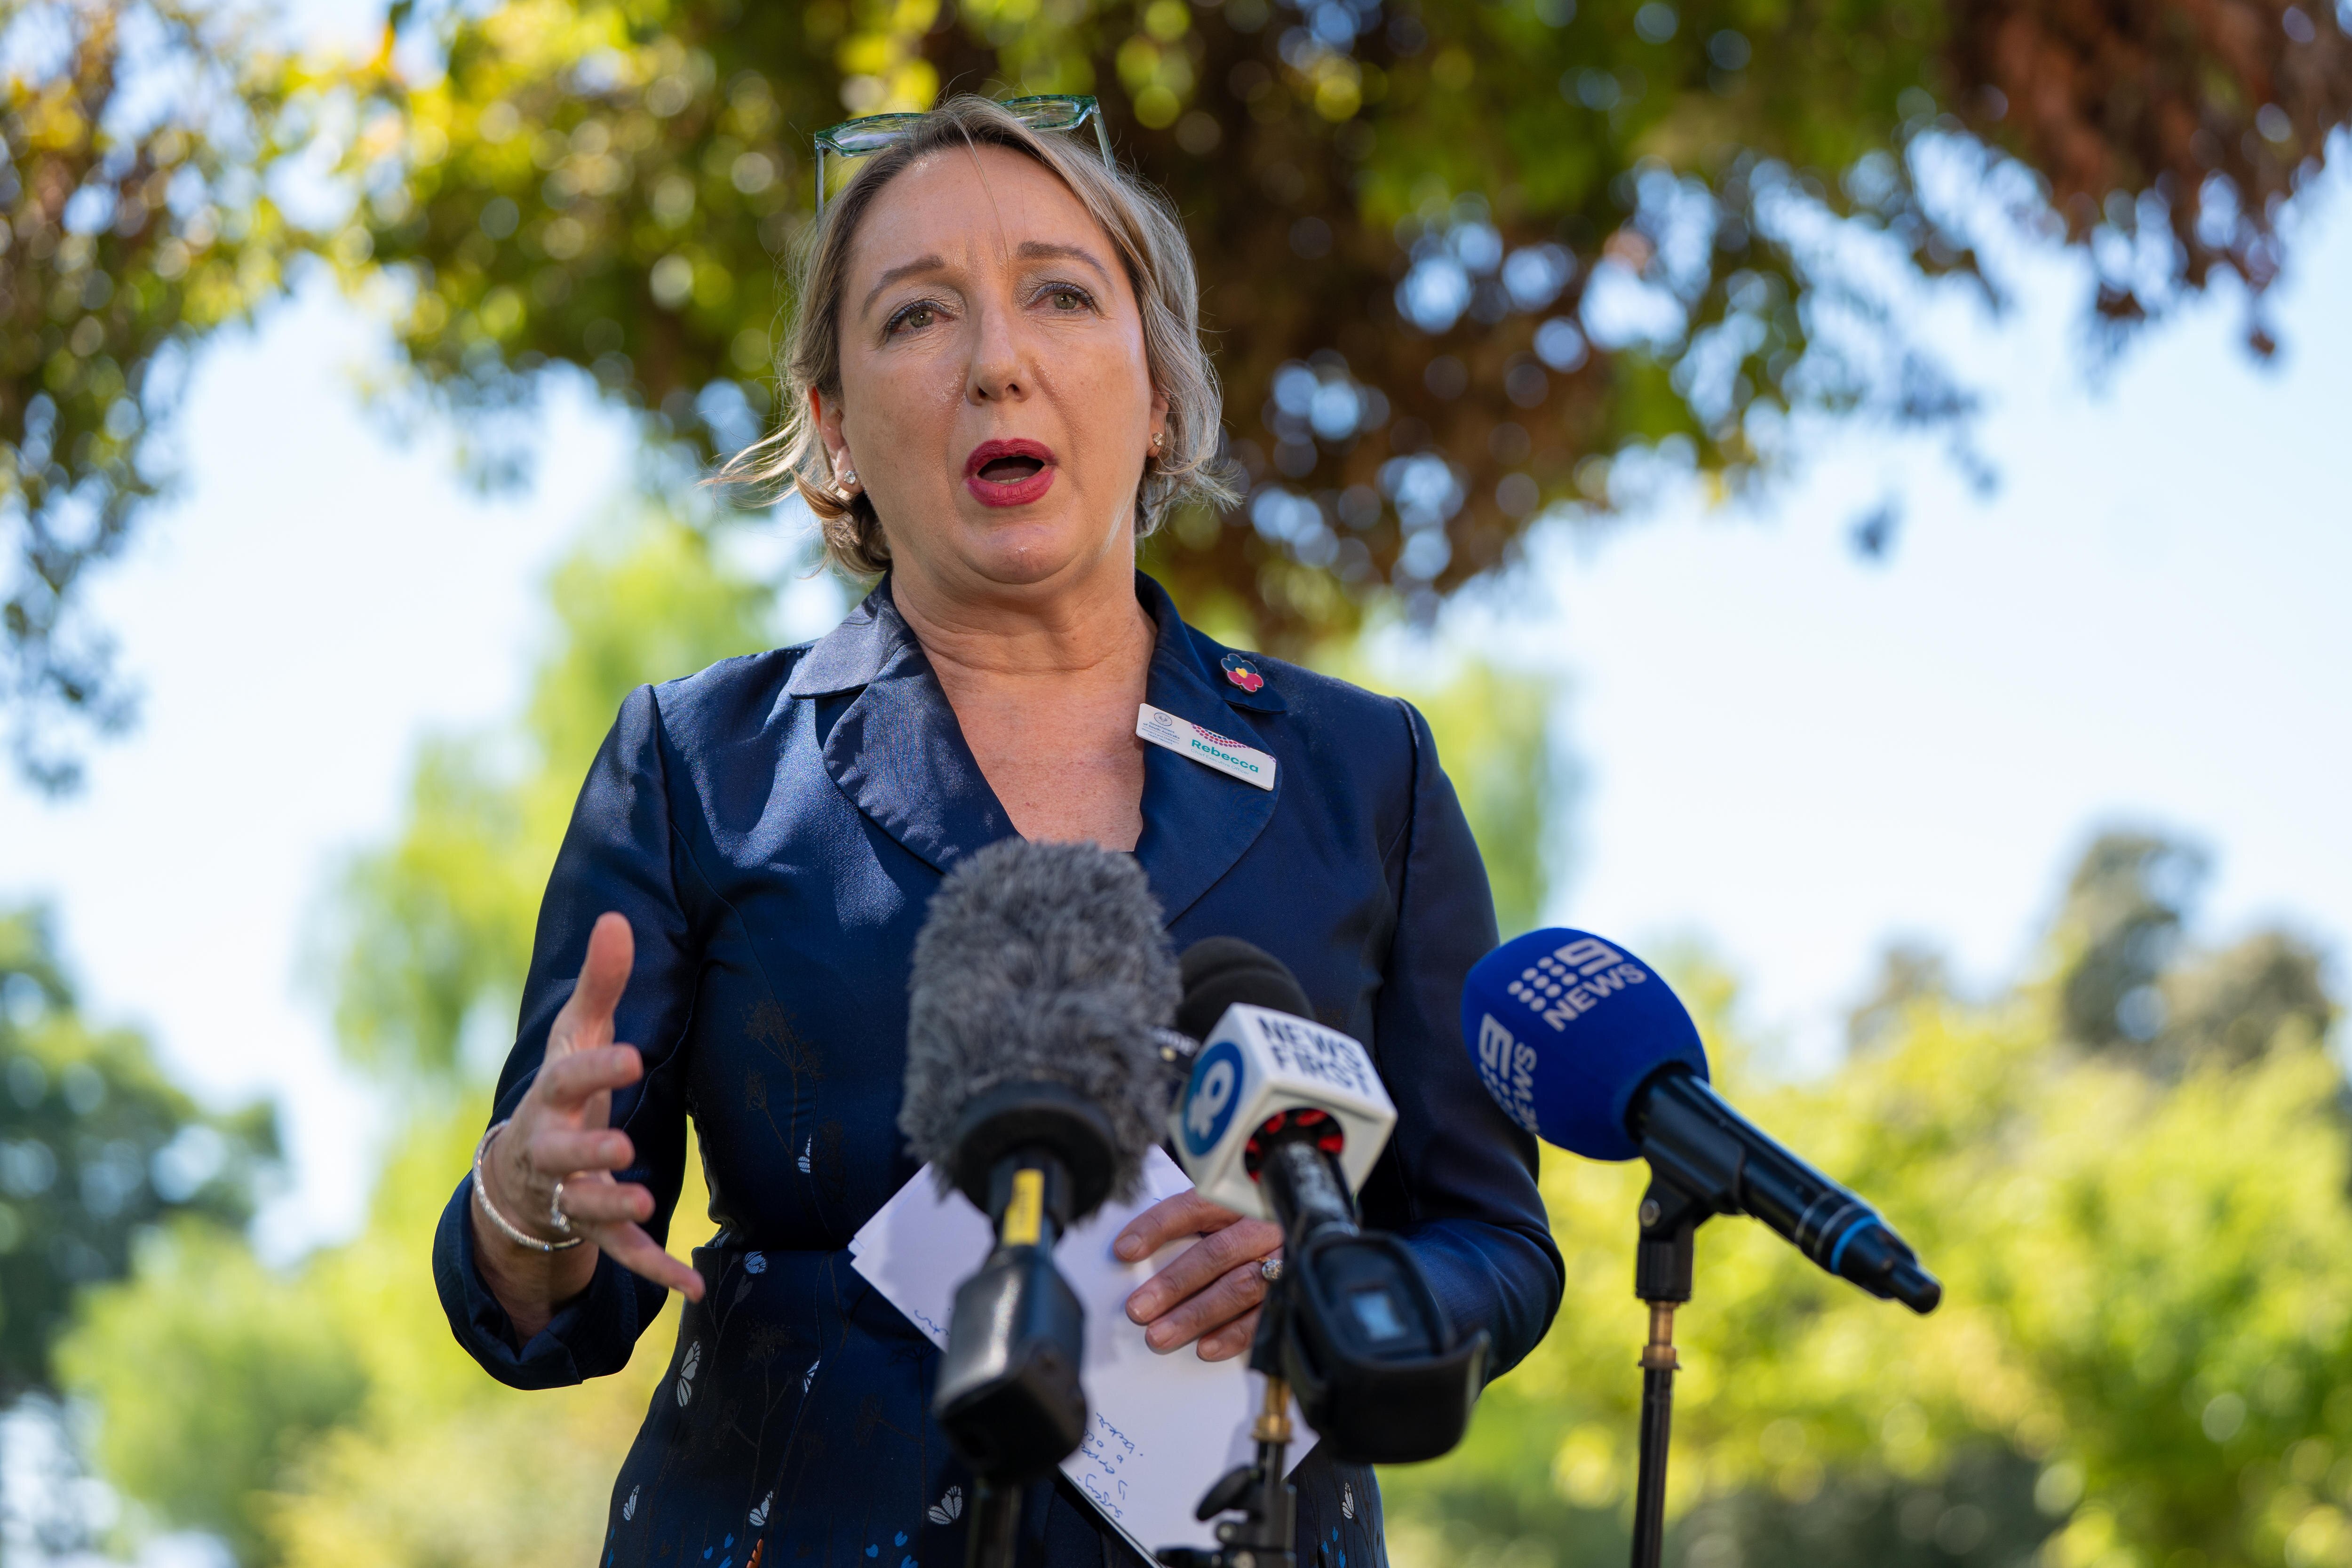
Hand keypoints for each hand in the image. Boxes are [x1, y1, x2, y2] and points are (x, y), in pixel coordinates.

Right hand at [474, 913, 704, 1329]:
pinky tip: (694, 1284)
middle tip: (621, 1146)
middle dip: (588, 1151)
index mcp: (550, 1099)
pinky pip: (622, 1251)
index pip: (567, 1081)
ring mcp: (568, 1194)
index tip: (632, 1055)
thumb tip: (616, 918)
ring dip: (614, 1206)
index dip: (596, 1070)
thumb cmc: (561, 1087)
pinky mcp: (592, 1229)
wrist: (521, 1167)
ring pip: (586, 1206)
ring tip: (644, 1198)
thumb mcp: (575, 1034)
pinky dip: (656, 1269)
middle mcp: (551, 1151)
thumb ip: (600, 982)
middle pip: (563, 1154)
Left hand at [1114, 1189, 1281, 1361]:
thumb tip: (1134, 1253)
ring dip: (1196, 1315)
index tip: (1126, 1249)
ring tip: (1161, 1334)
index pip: (1194, 1207)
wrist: (1304, 1232)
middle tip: (1139, 1308)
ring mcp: (1282, 1260)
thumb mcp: (1223, 1215)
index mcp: (1240, 1200)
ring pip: (1239, 1287)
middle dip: (1174, 1284)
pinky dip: (1234, 1334)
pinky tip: (1206, 1346)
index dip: (1158, 1227)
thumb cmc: (1248, 1227)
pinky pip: (1264, 1317)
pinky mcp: (1293, 1291)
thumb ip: (1187, 1229)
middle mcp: (1263, 1227)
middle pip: (1216, 1253)